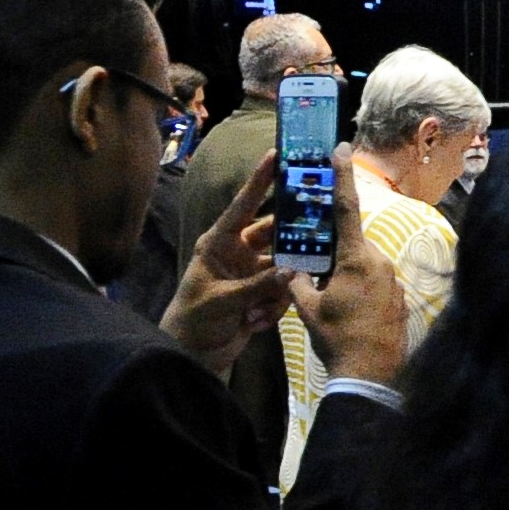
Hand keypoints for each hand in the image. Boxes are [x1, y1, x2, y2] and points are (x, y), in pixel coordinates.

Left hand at [161, 154, 294, 373]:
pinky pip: (284, 291)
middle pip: (274, 234)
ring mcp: (253, 272)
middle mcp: (238, 252)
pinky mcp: (263, 293)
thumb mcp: (222, 300)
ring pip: (285, 267)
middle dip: (290, 240)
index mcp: (219, 243)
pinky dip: (273, 308)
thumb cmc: (195, 319)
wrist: (194, 353)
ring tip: (258, 310)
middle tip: (314, 235)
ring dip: (277, 290)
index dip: (259, 181)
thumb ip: (258, 285)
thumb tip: (292, 271)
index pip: (242, 206)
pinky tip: (254, 323)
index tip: (276, 156)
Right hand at [291, 192, 408, 386]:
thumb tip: (289, 268)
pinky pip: (375, 281)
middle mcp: (379, 261)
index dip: (342, 176)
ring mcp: (393, 279)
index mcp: (356, 258)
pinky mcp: (399, 295)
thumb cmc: (337, 338)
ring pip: (363, 262)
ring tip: (331, 298)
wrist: (371, 373)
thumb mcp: (307, 308)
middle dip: (333, 250)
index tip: (341, 149)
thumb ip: (297, 281)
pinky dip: (359, 287)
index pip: (346, 208)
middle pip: (352, 241)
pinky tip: (348, 310)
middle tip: (316, 269)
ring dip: (345, 272)